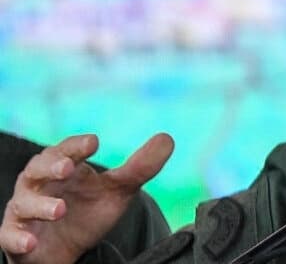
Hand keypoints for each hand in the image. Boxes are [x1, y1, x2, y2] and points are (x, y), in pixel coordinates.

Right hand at [0, 132, 173, 263]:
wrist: (66, 249)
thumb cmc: (88, 210)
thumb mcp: (118, 190)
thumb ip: (140, 167)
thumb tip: (167, 138)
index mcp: (63, 166)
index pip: (66, 149)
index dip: (77, 145)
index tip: (94, 142)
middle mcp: (39, 184)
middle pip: (38, 168)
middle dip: (52, 167)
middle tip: (68, 169)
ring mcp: (24, 210)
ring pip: (23, 203)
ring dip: (39, 205)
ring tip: (60, 210)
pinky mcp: (15, 237)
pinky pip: (9, 236)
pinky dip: (17, 238)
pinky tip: (31, 242)